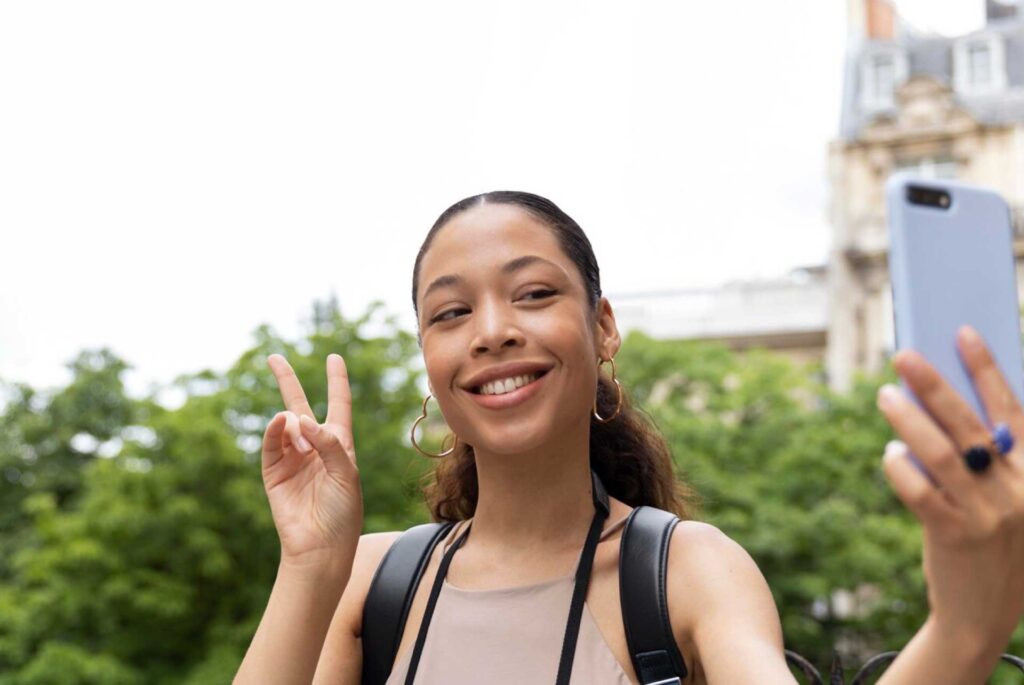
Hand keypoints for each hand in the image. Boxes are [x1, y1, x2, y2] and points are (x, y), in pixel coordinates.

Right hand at [262, 353, 361, 566]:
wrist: (322, 547)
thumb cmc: (343, 513)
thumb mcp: (346, 474)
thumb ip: (329, 443)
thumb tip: (300, 418)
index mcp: (340, 446)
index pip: (338, 405)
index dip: (337, 381)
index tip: (334, 358)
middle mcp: (314, 448)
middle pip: (300, 406)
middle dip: (287, 382)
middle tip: (274, 358)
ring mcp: (292, 459)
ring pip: (285, 425)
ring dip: (292, 421)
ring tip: (301, 434)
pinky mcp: (274, 473)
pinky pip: (272, 444)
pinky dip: (274, 430)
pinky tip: (281, 420)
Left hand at [877, 325, 1023, 652]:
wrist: (982, 616)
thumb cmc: (989, 546)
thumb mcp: (1003, 501)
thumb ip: (983, 461)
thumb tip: (932, 409)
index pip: (1013, 411)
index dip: (987, 370)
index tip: (964, 333)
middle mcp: (1018, 490)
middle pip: (970, 424)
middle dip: (936, 384)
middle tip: (904, 355)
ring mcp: (988, 514)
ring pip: (940, 453)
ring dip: (907, 420)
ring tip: (884, 394)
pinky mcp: (955, 535)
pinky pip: (919, 491)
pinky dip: (900, 467)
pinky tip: (889, 455)